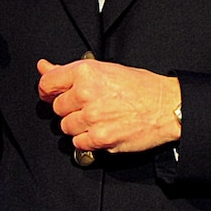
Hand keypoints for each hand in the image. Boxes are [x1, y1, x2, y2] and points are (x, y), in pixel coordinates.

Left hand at [37, 57, 181, 152]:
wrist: (168, 107)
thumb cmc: (143, 87)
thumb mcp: (106, 69)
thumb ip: (70, 71)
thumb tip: (43, 67)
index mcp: (86, 72)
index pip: (48, 83)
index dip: (48, 90)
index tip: (51, 94)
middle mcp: (86, 94)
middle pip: (57, 108)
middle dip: (70, 108)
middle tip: (90, 105)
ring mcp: (92, 118)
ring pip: (66, 127)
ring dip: (78, 126)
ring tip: (99, 118)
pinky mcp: (100, 139)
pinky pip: (78, 143)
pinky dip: (87, 140)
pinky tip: (102, 130)